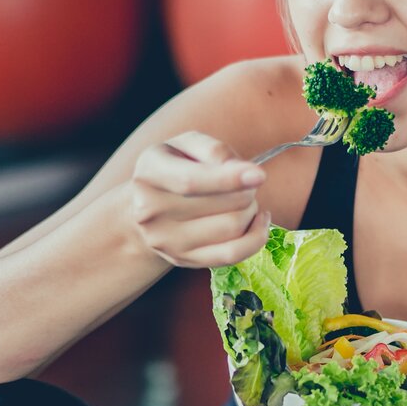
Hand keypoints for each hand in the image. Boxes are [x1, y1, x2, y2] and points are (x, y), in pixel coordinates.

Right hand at [128, 131, 270, 268]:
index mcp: (150, 173)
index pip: (191, 181)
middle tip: (248, 182)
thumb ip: (214, 150)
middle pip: (220, 205)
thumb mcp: (186, 145)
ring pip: (232, 228)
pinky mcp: (184, 260)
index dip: (229, 179)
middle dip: (247, 191)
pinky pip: (233, 255)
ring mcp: (166, 240)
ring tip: (245, 200)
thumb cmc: (175, 167)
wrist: (147, 206)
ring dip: (251, 210)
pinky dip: (255, 237)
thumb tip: (246, 173)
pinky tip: (258, 220)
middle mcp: (150, 211)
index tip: (259, 175)